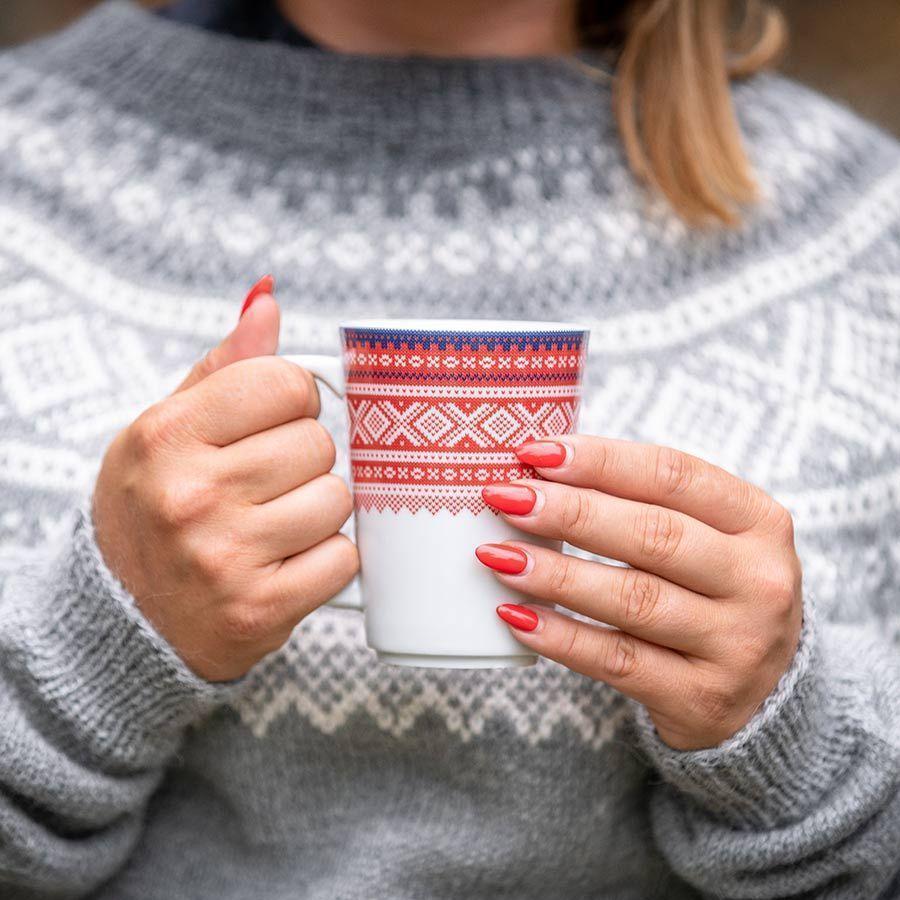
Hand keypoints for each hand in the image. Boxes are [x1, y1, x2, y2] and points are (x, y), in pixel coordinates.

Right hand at [93, 288, 357, 680]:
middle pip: (317, 442)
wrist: (126, 618)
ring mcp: (225, 557)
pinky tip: (286, 561)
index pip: (285, 383)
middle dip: (304, 459)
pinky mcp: (260, 610)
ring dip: (319, 509)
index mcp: (167, 437)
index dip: (294, 400)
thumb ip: (225, 367)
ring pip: (337, 499)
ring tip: (276, 523)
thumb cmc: (154, 510)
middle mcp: (191, 495)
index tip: (275, 422)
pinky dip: (327, 559)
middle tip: (268, 483)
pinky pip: (343, 558)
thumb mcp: (167, 431)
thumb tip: (268, 299)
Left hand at [478, 436, 802, 749]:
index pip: (673, 475)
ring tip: (497, 555)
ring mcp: (736, 645)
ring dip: (556, 574)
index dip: (599, 460)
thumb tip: (541, 468)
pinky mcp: (702, 699)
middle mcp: (759, 581)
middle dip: (569, 512)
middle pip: (652, 535)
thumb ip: (645, 502)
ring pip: (632, 599)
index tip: (535, 451)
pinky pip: (616, 661)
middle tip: (505, 498)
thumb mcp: (709, 539)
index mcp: (759, 522)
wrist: (767, 696)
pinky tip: (516, 616)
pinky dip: (560, 638)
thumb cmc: (713, 593)